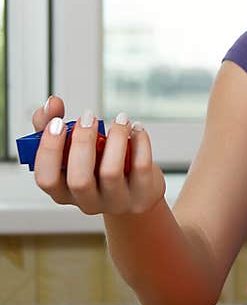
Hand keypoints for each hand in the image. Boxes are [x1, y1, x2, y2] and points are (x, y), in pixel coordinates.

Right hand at [31, 95, 165, 215]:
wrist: (137, 190)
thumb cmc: (97, 166)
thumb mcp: (71, 150)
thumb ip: (52, 126)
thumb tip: (52, 102)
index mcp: (64, 193)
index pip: (46, 180)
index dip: (49, 151)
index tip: (58, 123)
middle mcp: (88, 202)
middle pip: (79, 179)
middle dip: (82, 142)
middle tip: (88, 116)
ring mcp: (117, 201)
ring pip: (111, 172)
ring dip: (115, 138)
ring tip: (120, 119)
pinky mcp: (143, 194)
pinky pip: (141, 166)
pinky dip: (140, 142)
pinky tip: (136, 129)